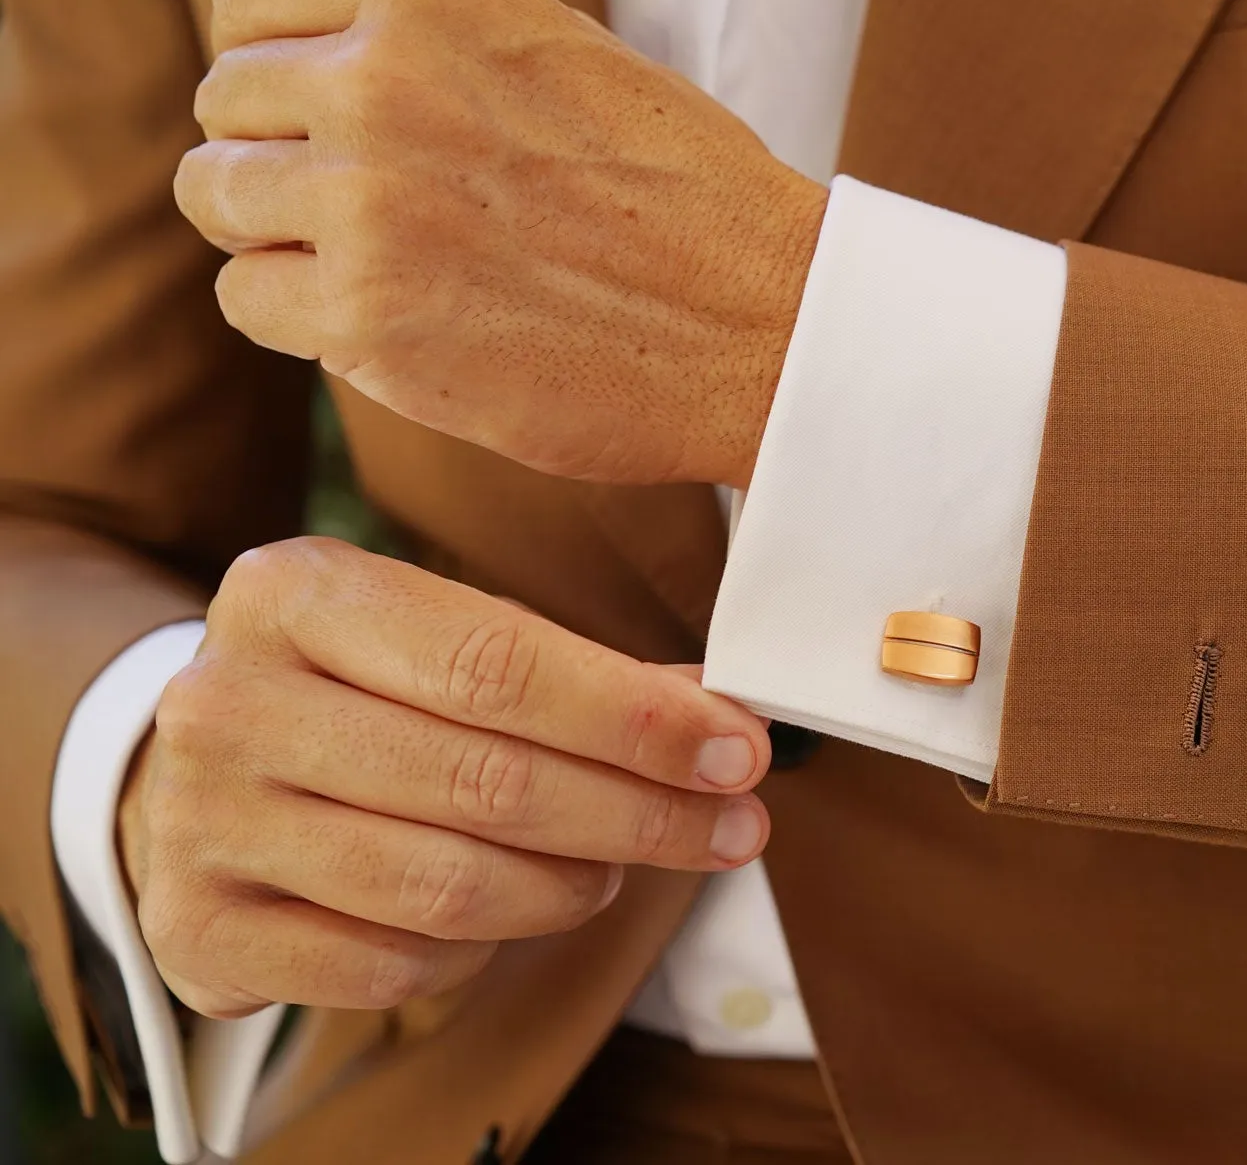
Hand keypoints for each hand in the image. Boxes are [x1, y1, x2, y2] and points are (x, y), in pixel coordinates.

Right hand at [119, 537, 772, 1017]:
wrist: (194, 770)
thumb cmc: (361, 692)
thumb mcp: (445, 638)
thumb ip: (581, 673)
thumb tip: (728, 722)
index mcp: (295, 593)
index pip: (496, 664)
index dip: (635, 718)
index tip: (740, 752)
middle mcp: (227, 701)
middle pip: (482, 780)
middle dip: (638, 813)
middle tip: (733, 829)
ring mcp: (198, 821)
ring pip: (445, 885)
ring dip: (570, 887)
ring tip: (618, 870)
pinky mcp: (198, 931)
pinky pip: (391, 965)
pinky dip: (481, 952)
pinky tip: (515, 911)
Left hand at [173, 0, 827, 488]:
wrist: (764, 322)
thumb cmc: (680, 196)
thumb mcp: (557, 49)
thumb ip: (427, 40)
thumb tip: (301, 73)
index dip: (276, 63)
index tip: (321, 114)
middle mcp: (382, 72)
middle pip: (227, 103)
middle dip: (283, 156)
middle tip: (378, 210)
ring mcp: (367, 195)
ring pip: (217, 196)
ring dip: (282, 234)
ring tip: (382, 262)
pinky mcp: (365, 313)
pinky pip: (247, 296)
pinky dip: (300, 315)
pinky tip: (390, 319)